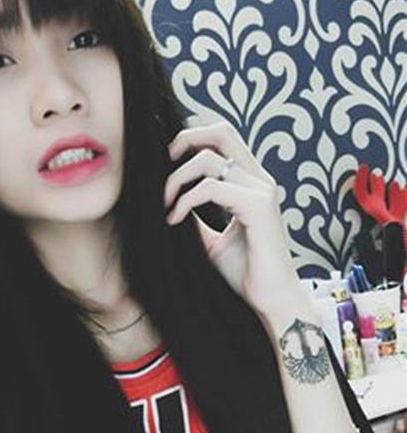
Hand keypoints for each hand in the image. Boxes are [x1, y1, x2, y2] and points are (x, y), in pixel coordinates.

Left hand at [164, 121, 302, 319]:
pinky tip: (174, 219)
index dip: (190, 141)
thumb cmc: (246, 273)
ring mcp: (261, 192)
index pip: (222, 139)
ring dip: (177, 179)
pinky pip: (212, 188)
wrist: (271, 300)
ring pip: (209, 160)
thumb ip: (195, 219)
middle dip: (184, 140)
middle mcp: (259, 181)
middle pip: (221, 132)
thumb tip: (169, 205)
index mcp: (251, 183)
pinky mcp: (258, 208)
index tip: (166, 167)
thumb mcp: (211, 241)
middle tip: (162, 168)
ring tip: (166, 205)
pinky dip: (185, 200)